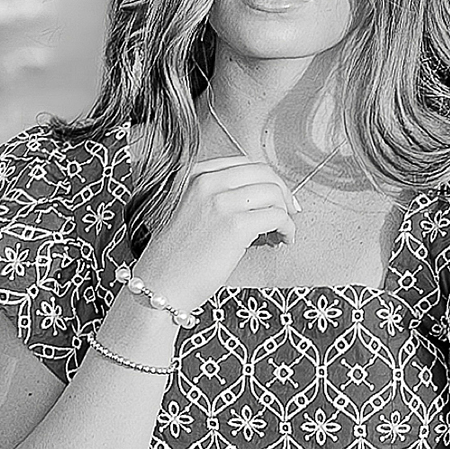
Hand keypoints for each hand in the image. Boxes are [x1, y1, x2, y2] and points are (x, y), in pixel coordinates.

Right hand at [133, 155, 296, 320]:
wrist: (160, 283)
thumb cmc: (174, 258)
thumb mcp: (188, 212)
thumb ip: (217, 198)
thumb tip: (258, 202)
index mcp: (195, 175)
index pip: (244, 164)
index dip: (266, 180)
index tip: (276, 196)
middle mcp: (208, 182)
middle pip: (264, 173)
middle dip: (282, 193)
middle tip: (289, 212)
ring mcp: (222, 202)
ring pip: (274, 194)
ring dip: (285, 213)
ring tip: (281, 233)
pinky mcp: (236, 225)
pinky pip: (278, 216)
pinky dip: (287, 228)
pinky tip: (282, 240)